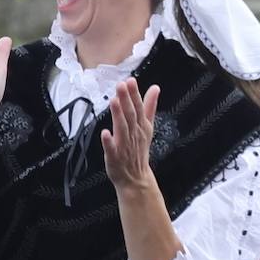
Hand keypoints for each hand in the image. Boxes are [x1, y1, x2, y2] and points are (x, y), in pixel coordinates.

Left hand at [101, 78, 160, 192]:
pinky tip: (105, 133)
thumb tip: (155, 88)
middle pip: (131, 115)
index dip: (135, 94)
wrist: (136, 178)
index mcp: (141, 126)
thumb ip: (150, 106)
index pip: (139, 108)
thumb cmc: (139, 150)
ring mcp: (125, 146)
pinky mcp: (115, 157)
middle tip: (122, 85)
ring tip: (114, 102)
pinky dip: (109, 142)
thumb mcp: (147, 127)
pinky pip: (112, 149)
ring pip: (122, 129)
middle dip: (127, 100)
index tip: (130, 81)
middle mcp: (134, 134)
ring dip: (118, 116)